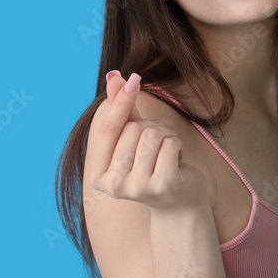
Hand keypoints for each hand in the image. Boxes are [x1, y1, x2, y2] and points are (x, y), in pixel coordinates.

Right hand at [87, 72, 209, 213]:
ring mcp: (137, 187)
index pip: (107, 130)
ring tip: (167, 151)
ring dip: (166, 135)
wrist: (179, 203)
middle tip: (159, 142)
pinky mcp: (162, 185)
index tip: (132, 79)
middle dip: (151, 127)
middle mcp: (113, 185)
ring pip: (152, 134)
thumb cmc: (154, 166)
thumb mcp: (134, 138)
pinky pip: (170, 143)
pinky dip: (177, 143)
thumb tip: (113, 75)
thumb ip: (122, 110)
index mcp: (99, 174)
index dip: (120, 102)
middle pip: (133, 129)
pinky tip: (177, 159)